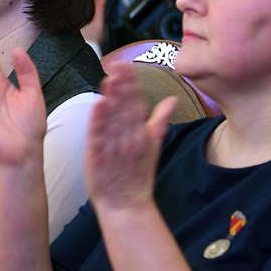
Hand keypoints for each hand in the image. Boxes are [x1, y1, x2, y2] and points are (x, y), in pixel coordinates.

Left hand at [83, 62, 175, 212]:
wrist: (126, 205)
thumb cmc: (137, 175)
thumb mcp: (153, 145)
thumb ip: (160, 120)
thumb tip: (173, 100)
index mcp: (142, 134)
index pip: (137, 103)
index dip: (131, 84)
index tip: (126, 65)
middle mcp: (131, 138)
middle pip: (126, 108)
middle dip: (122, 86)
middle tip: (117, 65)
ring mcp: (115, 148)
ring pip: (114, 119)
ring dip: (111, 98)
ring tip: (108, 79)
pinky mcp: (99, 157)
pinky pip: (99, 137)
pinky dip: (99, 122)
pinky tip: (98, 105)